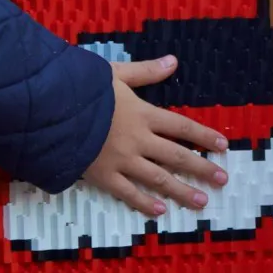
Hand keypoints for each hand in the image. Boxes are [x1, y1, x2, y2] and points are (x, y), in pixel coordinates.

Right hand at [80, 55, 231, 216]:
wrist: (50, 110)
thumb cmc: (80, 89)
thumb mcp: (115, 74)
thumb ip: (145, 71)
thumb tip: (174, 61)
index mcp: (143, 114)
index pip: (181, 127)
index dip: (204, 136)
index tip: (223, 146)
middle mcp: (138, 140)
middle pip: (177, 156)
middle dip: (202, 168)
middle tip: (223, 180)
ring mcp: (122, 160)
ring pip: (158, 179)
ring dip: (182, 191)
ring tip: (202, 202)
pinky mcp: (103, 176)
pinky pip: (127, 192)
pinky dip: (144, 202)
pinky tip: (161, 211)